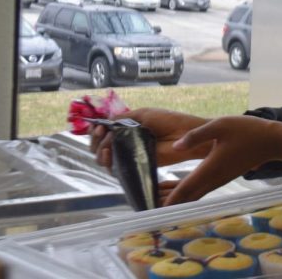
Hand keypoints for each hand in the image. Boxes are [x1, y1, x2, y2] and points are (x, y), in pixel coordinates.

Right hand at [90, 107, 209, 168]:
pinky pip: (115, 167)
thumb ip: (123, 119)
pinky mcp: (135, 164)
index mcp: (128, 126)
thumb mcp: (143, 114)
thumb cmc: (168, 121)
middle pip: (100, 144)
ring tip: (107, 146)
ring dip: (100, 151)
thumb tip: (103, 124)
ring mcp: (129, 152)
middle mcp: (126, 140)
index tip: (98, 127)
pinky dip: (108, 162)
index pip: (104, 130)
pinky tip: (109, 155)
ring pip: (104, 156)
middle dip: (96, 140)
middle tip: (101, 135)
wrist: (185, 135)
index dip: (96, 130)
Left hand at [162, 115, 279, 205]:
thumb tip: (176, 147)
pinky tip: (180, 190)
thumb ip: (196, 135)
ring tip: (158, 200)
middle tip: (150, 208)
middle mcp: (214, 179)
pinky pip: (202, 189)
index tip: (153, 210)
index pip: (185, 189)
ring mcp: (219, 180)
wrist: (272, 142)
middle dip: (169, 204)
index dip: (168, 200)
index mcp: (210, 168)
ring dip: (178, 199)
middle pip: (188, 197)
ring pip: (195, 195)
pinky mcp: (223, 177)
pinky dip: (188, 193)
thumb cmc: (247, 131)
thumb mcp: (220, 126)